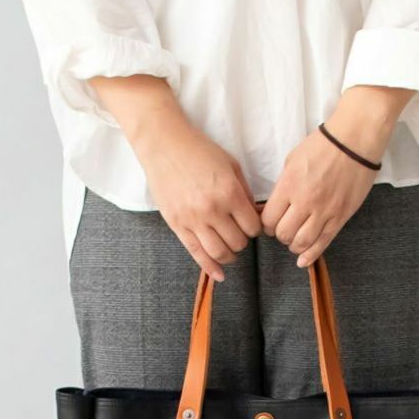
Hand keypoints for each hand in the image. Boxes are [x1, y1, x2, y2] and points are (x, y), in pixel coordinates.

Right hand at [88, 75, 260, 281]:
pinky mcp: (177, 225)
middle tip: (239, 233)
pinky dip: (211, 269)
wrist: (163, 143)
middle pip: (238, 242)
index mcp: (229, 193)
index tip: (251, 224)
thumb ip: (244, 192)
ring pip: (220, 253)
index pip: (252, 227)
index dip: (255, 228)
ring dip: (229, 255)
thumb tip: (254, 215)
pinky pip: (197, 254)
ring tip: (230, 250)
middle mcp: (212, 209)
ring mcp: (193, 220)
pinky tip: (220, 275)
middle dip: (242, 240)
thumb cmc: (199, 150)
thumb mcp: (230, 165)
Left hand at [260, 85, 414, 267]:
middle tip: (283, 229)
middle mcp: (304, 202)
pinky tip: (303, 260)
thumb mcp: (292, 160)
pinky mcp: (340, 217)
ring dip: (294, 245)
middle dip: (280, 235)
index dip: (267, 224)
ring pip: (301, 242)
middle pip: (283, 234)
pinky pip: (323, 243)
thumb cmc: (322, 145)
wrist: (354, 141)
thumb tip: (277, 206)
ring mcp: (324, 211)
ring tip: (294, 240)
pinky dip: (310, 255)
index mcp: (289, 185)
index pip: (268, 219)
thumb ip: (283, 186)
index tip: (270, 222)